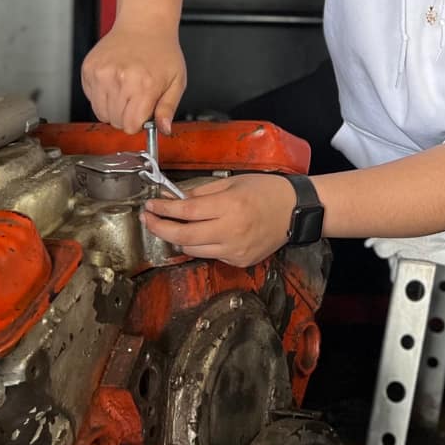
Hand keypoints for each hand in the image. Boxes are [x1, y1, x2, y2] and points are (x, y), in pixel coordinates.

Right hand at [81, 23, 186, 134]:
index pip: (130, 126)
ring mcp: (101, 73)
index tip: (142, 114)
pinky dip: (101, 95)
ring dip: (112, 108)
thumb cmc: (162, 51)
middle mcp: (120, 79)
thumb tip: (164, 129)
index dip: (138, 124)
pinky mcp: (89, 68)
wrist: (144, 24)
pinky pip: (91, 98)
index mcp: (144, 85)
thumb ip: (168, 108)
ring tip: (125, 89)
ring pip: (100, 112)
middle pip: (115, 121)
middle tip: (136, 98)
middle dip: (126, 116)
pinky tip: (114, 81)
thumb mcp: (177, 81)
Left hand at [142, 174, 297, 267]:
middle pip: (182, 235)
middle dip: (160, 227)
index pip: (185, 211)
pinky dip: (202, 244)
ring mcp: (235, 250)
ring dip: (178, 237)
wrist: (296, 211)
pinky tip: (203, 233)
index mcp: (229, 206)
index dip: (163, 209)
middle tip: (148, 219)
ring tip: (172, 226)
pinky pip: (211, 255)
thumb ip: (201, 192)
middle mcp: (231, 231)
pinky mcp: (240, 261)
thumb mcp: (233, 182)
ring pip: (193, 249)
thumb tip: (174, 199)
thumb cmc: (266, 191)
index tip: (150, 205)